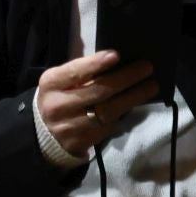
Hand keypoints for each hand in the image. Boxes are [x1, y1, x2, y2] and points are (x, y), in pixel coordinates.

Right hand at [37, 50, 157, 155]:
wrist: (44, 133)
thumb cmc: (59, 96)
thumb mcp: (60, 81)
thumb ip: (82, 72)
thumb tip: (116, 61)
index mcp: (51, 84)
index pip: (74, 72)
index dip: (95, 64)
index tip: (116, 55)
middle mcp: (59, 106)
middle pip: (96, 92)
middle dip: (125, 79)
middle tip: (146, 68)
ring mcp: (71, 126)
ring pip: (106, 112)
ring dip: (132, 98)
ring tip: (151, 86)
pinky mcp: (84, 141)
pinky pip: (109, 126)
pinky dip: (125, 112)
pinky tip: (136, 102)